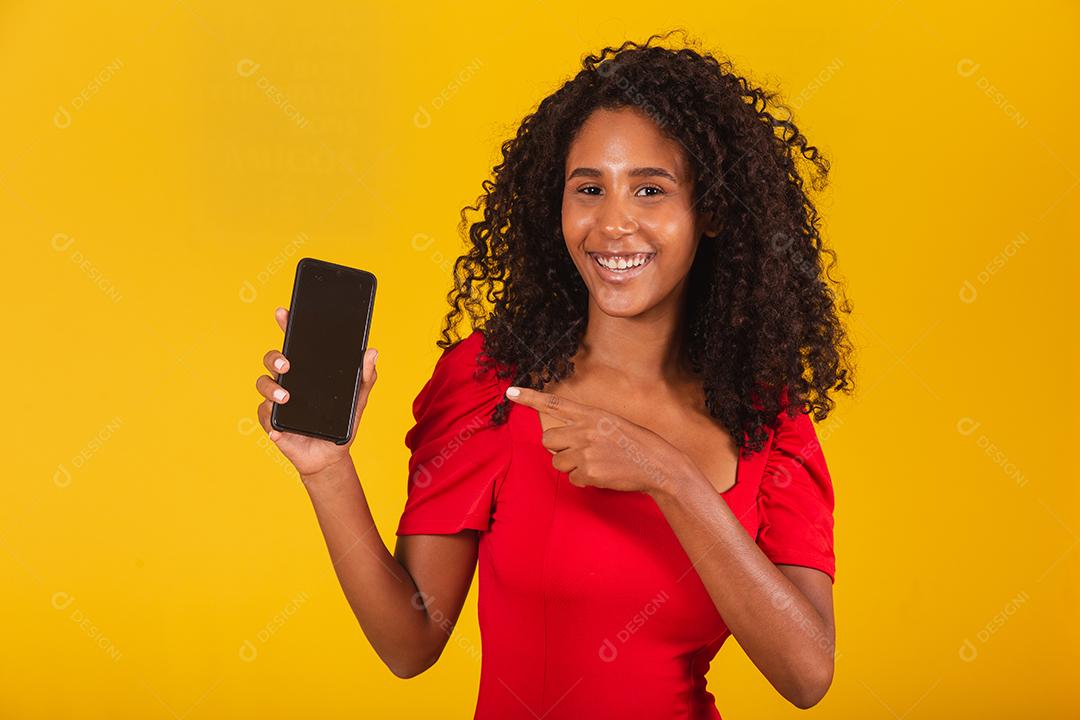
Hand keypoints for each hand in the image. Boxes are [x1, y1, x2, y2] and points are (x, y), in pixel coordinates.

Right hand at [255, 306, 378, 477]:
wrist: (332, 456)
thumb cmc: (342, 424)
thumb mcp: (358, 399)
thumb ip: (365, 377)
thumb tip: (372, 352)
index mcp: (308, 371)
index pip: (295, 343)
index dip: (288, 326)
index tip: (284, 312)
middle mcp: (289, 381)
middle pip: (273, 359)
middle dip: (274, 356)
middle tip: (286, 363)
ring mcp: (278, 401)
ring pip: (263, 384)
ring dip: (270, 387)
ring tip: (284, 397)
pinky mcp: (273, 422)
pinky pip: (265, 416)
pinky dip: (270, 421)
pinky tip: (278, 429)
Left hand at [504, 386, 693, 496]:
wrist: (657, 463)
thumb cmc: (634, 443)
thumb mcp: (610, 423)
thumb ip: (585, 426)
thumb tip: (562, 441)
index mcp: (591, 414)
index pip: (554, 403)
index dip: (530, 397)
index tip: (509, 392)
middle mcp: (585, 430)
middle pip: (548, 440)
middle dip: (558, 448)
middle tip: (578, 451)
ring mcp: (586, 451)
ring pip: (558, 462)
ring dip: (572, 466)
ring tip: (596, 463)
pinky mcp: (589, 471)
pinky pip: (573, 479)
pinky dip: (584, 480)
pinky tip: (603, 474)